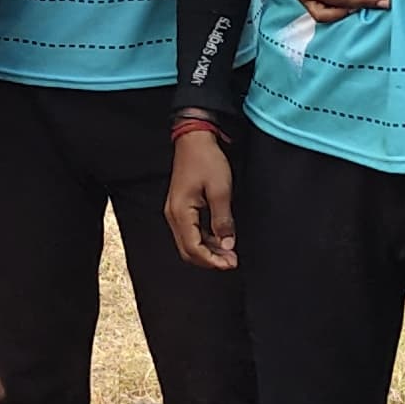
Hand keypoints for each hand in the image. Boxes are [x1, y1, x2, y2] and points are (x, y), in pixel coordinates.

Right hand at [166, 126, 238, 268]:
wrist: (194, 140)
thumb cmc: (206, 160)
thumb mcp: (221, 190)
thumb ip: (223, 220)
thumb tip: (226, 245)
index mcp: (181, 212)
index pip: (193, 248)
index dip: (212, 260)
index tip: (230, 263)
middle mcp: (173, 215)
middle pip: (188, 251)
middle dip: (209, 260)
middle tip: (231, 262)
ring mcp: (175, 212)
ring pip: (188, 243)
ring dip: (208, 251)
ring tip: (228, 253)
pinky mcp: (180, 208)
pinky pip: (190, 232)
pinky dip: (204, 240)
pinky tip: (219, 240)